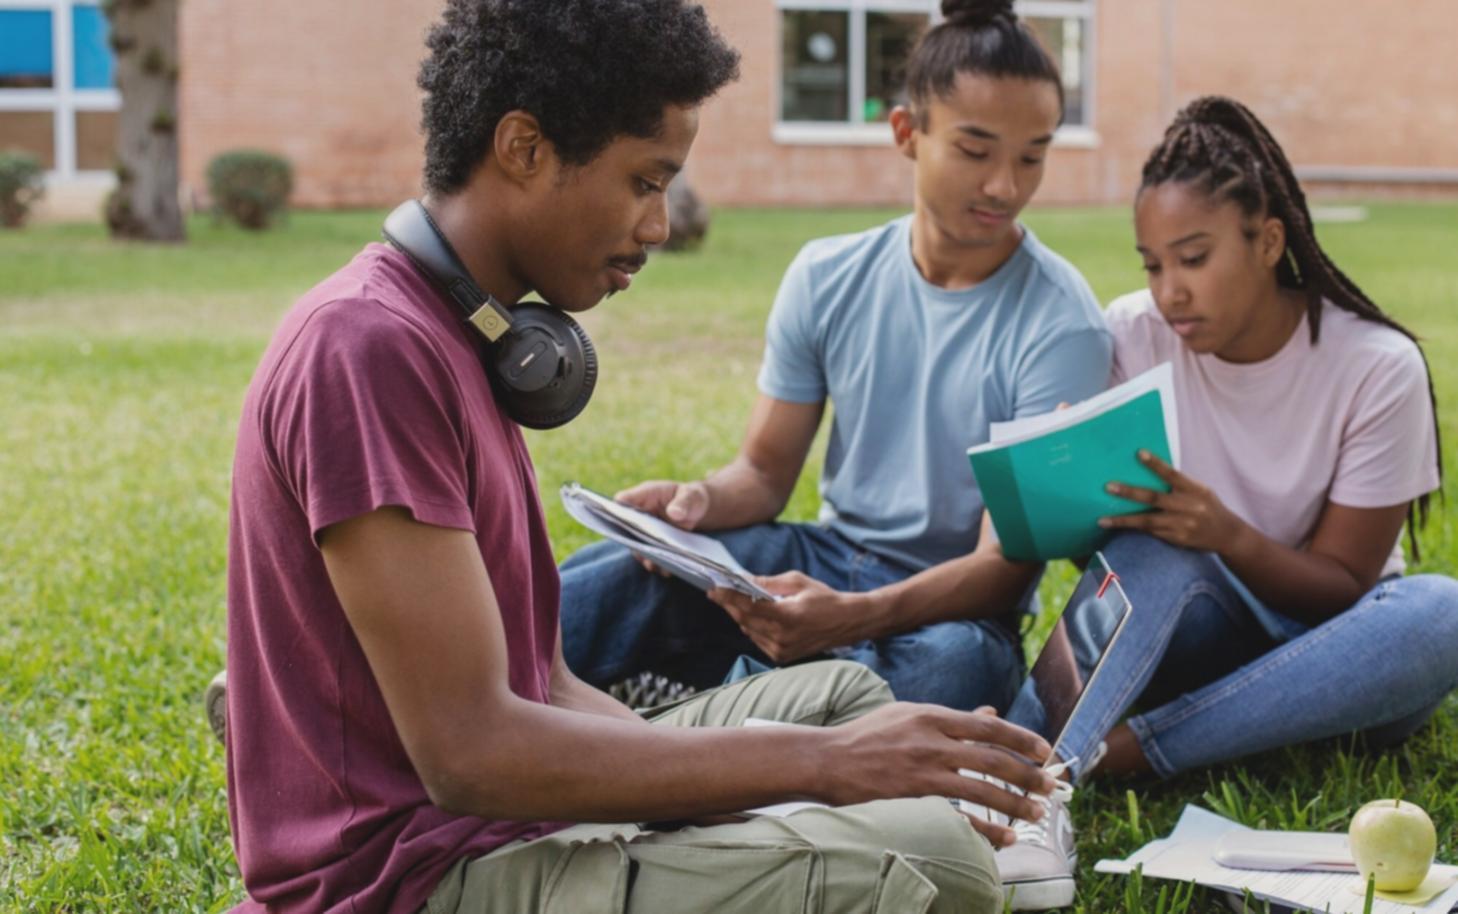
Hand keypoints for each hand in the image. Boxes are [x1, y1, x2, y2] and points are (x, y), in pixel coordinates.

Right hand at [615, 480, 711, 575]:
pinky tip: (666, 570)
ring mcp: (643, 531)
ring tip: (654, 564)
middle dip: (631, 540)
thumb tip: (674, 513)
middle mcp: (639, 514)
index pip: (622, 500)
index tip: (619, 521)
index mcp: (645, 495)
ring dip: (643, 555)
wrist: (698, 511)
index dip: (615, 510)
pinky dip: (656, 563)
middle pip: (624, 527)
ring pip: (635, 545)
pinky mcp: (651, 545)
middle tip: (640, 550)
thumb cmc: (692, 498)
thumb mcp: (693, 497)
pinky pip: (648, 556)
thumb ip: (684, 503)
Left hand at [708, 572, 865, 662]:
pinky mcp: (782, 657)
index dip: (728, 597)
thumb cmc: (824, 598)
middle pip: (744, 619)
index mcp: (787, 617)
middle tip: (717, 592)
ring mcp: (781, 651)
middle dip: (730, 604)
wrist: (847, 622)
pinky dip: (752, 627)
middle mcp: (782, 637)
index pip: (748, 607)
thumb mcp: (797, 582)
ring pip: (748, 631)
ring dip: (740, 616)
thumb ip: (768, 583)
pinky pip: (758, 640)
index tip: (714, 588)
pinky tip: (754, 616)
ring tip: (734, 601)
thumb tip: (744, 579)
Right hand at [822, 703, 1057, 847]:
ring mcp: (923, 771)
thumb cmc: (867, 735)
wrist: (826, 759)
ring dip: (1015, 803)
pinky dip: (985, 829)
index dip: (1021, 739)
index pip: (988, 726)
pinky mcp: (914, 797)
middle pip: (993, 758)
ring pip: (982, 788)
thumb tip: (988, 713)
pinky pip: (959, 816)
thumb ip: (950, 717)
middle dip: (1028, 774)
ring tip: (1036, 813)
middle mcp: (932, 741)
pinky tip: (1005, 838)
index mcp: (932, 715)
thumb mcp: (908, 714)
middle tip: (1051, 787)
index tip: (1045, 750)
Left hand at [1100, 450, 1246, 552]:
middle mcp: (1188, 506)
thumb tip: (1151, 470)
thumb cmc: (1208, 506)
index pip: (1172, 474)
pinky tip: (1117, 528)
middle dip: (1129, 492)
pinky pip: (1151, 532)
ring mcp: (1182, 524)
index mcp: (1194, 490)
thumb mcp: (1200, 490)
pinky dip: (1134, 529)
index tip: (1139, 453)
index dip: (1156, 464)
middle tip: (1108, 487)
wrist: (1227, 534)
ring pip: (1147, 521)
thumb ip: (1179, 483)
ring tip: (1102, 520)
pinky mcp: (1176, 539)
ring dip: (1123, 520)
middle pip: (1154, 498)